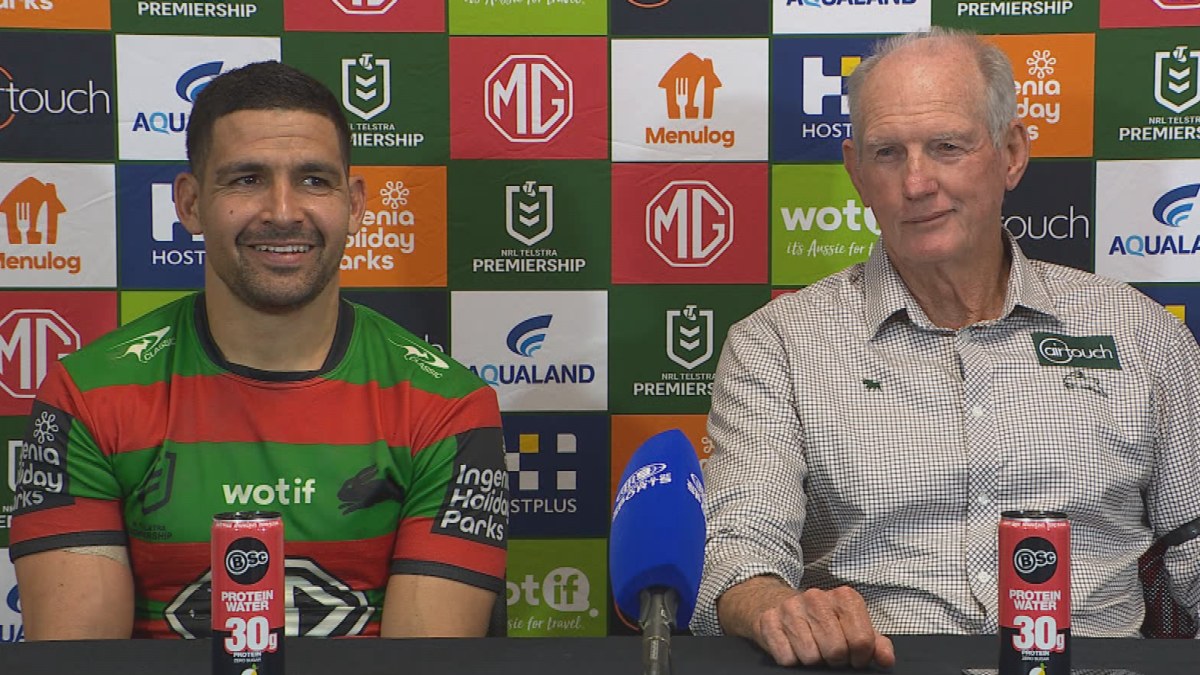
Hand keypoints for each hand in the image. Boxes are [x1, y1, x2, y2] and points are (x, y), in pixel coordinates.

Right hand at [719, 578, 894, 669]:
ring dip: (813, 660)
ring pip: (811, 656)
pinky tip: (793, 647)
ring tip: (811, 648)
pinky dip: (792, 659)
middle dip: (835, 659)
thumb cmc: (821, 620)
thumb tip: (885, 659)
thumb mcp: (852, 627)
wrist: (777, 604)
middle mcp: (816, 597)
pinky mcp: (768, 621)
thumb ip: (875, 643)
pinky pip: (787, 658)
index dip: (860, 657)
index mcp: (844, 597)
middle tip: (830, 653)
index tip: (853, 656)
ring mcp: (790, 608)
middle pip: (836, 650)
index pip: (862, 640)